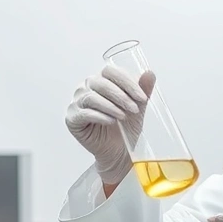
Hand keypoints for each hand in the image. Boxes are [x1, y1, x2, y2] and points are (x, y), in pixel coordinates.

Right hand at [65, 65, 155, 184]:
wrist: (119, 150)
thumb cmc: (126, 126)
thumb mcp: (138, 107)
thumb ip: (143, 90)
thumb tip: (149, 73)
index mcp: (101, 80)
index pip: (110, 71)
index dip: (127, 82)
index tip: (142, 97)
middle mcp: (86, 88)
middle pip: (100, 82)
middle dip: (121, 96)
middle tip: (134, 109)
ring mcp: (77, 102)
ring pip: (91, 97)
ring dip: (111, 106)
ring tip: (123, 116)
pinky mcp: (72, 119)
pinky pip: (84, 113)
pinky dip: (100, 116)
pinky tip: (111, 121)